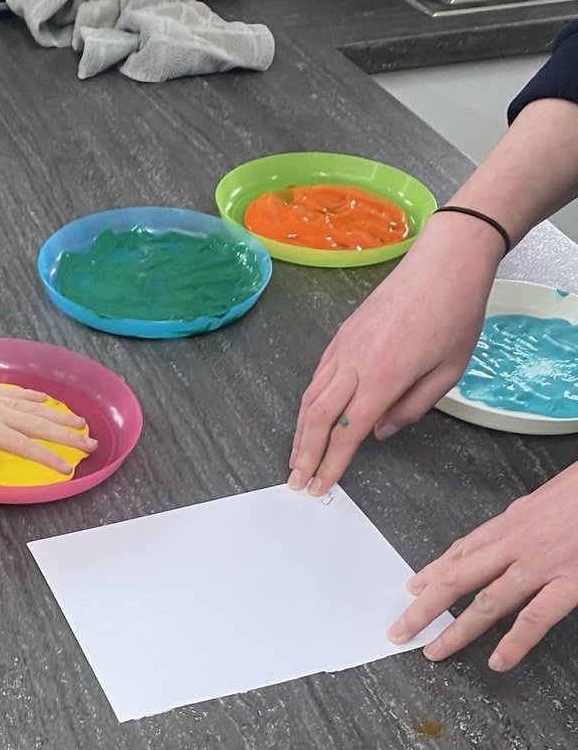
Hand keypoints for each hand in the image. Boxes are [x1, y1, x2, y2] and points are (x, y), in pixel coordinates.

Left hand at [0, 355, 97, 473]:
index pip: (25, 445)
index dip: (49, 457)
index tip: (70, 468)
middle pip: (39, 425)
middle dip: (67, 436)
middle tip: (92, 444)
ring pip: (34, 408)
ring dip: (58, 416)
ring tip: (80, 422)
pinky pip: (17, 394)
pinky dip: (34, 397)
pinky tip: (44, 398)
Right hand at [288, 216, 501, 495]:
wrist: (443, 264)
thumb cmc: (453, 313)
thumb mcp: (448, 373)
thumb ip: (412, 408)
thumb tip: (381, 431)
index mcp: (383, 377)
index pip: (347, 432)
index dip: (331, 464)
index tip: (321, 485)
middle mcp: (355, 364)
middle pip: (316, 418)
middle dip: (303, 454)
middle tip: (296, 480)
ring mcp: (343, 348)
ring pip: (309, 397)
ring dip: (300, 432)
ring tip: (296, 456)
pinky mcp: (341, 337)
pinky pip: (317, 377)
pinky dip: (308, 404)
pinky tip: (309, 417)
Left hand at [388, 463, 577, 670]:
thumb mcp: (547, 495)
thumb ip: (526, 515)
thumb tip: (512, 521)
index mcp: (512, 521)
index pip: (462, 551)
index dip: (433, 572)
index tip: (413, 589)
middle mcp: (516, 544)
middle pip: (458, 578)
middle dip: (424, 607)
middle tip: (400, 629)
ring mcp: (541, 565)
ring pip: (486, 602)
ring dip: (457, 630)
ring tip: (434, 652)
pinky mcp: (571, 581)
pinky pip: (535, 616)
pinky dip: (515, 641)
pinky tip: (498, 661)